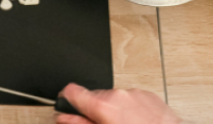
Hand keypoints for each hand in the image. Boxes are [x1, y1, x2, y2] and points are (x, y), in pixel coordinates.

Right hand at [57, 83, 181, 123]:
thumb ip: (80, 123)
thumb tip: (64, 117)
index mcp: (103, 106)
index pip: (72, 91)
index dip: (68, 100)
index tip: (69, 106)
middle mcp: (118, 95)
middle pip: (94, 97)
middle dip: (96, 111)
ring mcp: (134, 94)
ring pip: (114, 98)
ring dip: (114, 110)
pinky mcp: (148, 96)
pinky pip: (131, 98)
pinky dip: (130, 108)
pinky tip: (136, 121)